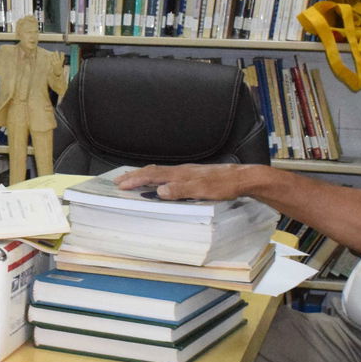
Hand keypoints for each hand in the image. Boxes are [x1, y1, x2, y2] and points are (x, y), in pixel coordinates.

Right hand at [114, 163, 248, 201]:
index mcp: (180, 173)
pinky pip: (168, 175)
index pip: (152, 175)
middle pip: (153, 171)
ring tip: (132, 179)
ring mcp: (187, 172)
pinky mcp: (193, 175)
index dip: (135, 179)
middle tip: (117, 180)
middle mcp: (181, 170)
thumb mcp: (203, 190)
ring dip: (144, 176)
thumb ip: (181, 190)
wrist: (243, 178)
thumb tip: (159, 190)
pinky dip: (156, 178)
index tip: (119, 185)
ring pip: (160, 172)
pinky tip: (158, 183)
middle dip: (134, 175)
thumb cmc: (224, 185)